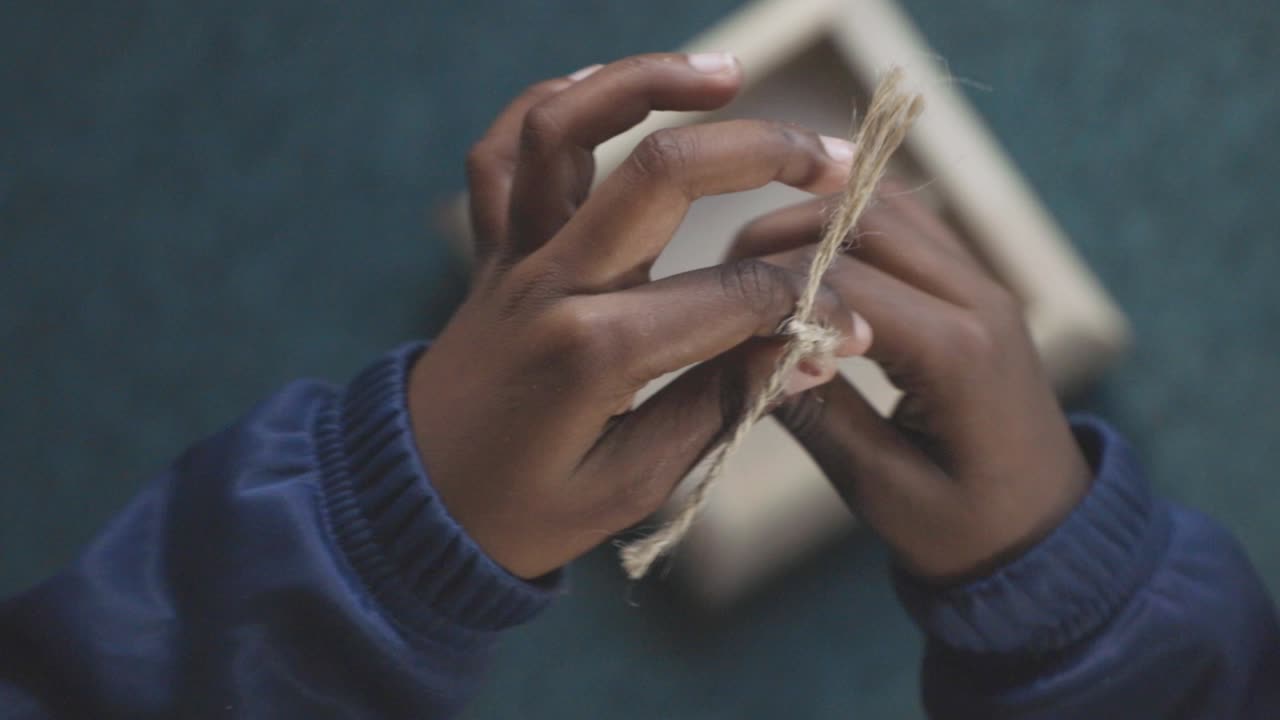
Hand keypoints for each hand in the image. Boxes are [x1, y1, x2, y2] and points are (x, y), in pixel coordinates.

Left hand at [410, 53, 872, 578]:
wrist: (412, 508)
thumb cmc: (524, 513)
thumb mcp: (634, 486)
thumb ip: (723, 405)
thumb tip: (812, 350)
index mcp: (594, 353)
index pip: (733, 292)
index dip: (807, 297)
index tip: (852, 316)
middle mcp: (550, 283)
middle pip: (660, 172)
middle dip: (761, 152)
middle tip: (832, 163)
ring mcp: (512, 256)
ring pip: (563, 126)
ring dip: (646, 81)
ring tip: (727, 73)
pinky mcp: (490, 249)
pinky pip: (501, 152)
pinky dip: (550, 104)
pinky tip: (609, 88)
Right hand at [728, 183, 1091, 582]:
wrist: (1046, 537)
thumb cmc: (962, 530)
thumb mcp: (877, 487)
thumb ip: (811, 410)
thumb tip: (741, 350)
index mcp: (958, 353)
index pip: (845, 280)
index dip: (771, 289)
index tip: (718, 322)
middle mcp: (979, 299)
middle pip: (865, 219)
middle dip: (782, 238)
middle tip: (723, 279)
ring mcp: (983, 285)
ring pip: (887, 204)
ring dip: (815, 221)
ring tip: (754, 265)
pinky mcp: (974, 286)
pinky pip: (909, 224)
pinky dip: (850, 227)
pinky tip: (804, 263)